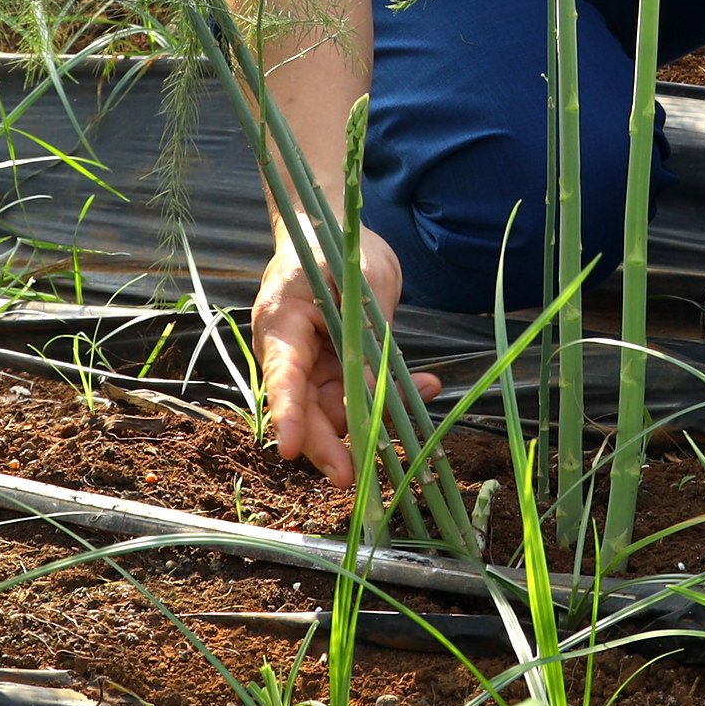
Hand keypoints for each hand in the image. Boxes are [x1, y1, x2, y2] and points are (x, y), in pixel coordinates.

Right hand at [252, 224, 432, 489]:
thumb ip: (364, 332)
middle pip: (303, 408)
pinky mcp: (338, 368)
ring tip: (420, 402)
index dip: (286, 415)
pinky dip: (392, 396)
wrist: (336, 229)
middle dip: (325, 445)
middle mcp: (291, 351)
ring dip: (375, 417)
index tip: (288, 449)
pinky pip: (362, 395)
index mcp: (281, 323)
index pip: (280, 376)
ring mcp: (314, 364)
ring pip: (336, 410)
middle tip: (351, 476)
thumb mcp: (359, 278)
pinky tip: (424, 386)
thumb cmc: (335, 242)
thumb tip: (372, 389)